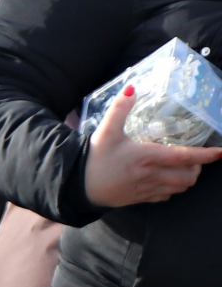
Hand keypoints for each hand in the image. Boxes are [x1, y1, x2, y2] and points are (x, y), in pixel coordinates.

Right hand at [85, 86, 221, 208]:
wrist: (79, 186)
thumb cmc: (94, 158)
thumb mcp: (106, 130)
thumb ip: (120, 108)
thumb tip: (132, 87)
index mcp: (147, 157)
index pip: (184, 157)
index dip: (205, 156)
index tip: (220, 152)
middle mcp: (151, 176)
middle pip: (187, 176)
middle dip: (197, 168)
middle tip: (196, 157)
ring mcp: (147, 190)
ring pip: (179, 188)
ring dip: (187, 178)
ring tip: (185, 167)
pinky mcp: (140, 199)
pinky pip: (166, 197)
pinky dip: (173, 189)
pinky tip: (168, 179)